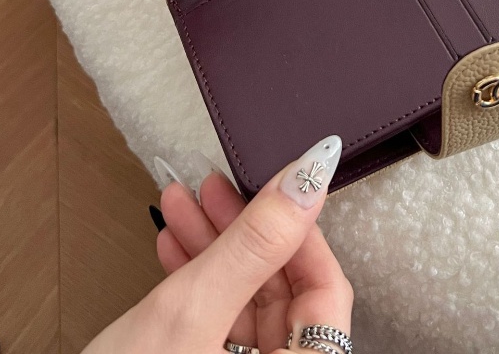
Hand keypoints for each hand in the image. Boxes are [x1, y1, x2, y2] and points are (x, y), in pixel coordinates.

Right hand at [84, 136, 352, 353]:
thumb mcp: (191, 314)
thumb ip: (254, 244)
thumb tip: (310, 176)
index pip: (325, 292)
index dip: (299, 230)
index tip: (277, 182)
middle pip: (281, 293)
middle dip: (244, 231)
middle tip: (215, 187)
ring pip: (244, 302)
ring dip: (214, 247)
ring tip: (182, 202)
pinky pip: (217, 323)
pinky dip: (195, 281)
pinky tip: (172, 246)